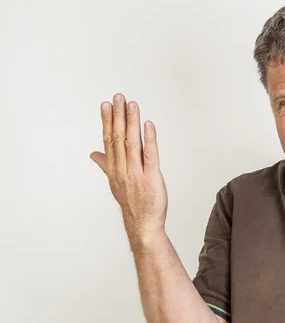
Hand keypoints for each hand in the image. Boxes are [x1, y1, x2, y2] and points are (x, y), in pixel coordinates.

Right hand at [90, 93, 167, 243]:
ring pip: (132, 143)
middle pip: (118, 138)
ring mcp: (136, 173)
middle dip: (118, 116)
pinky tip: (148, 125)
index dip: (107, 121)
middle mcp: (122, 169)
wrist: (143, 224)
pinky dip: (149, 139)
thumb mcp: (115, 182)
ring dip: (131, 122)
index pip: (109, 140)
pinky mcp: (151, 178)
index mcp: (114, 168)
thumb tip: (94, 154)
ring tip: (131, 105)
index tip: (106, 104)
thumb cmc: (132, 202)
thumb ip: (106, 164)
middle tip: (119, 97)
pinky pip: (149, 155)